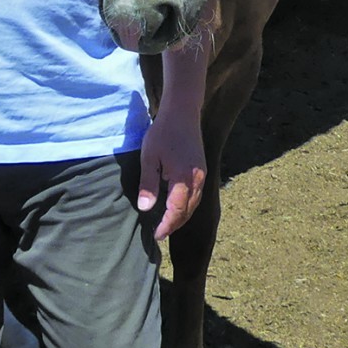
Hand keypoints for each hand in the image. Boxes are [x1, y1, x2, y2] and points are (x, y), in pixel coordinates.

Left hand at [137, 110, 205, 240]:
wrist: (183, 112)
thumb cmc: (163, 132)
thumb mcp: (150, 157)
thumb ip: (148, 184)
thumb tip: (145, 208)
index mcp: (183, 178)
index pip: (176, 210)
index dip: (167, 225)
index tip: (156, 235)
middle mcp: (197, 180)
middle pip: (187, 211)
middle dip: (174, 224)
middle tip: (160, 234)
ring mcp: (202, 175)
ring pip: (194, 204)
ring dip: (182, 217)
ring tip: (167, 224)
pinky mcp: (201, 170)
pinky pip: (196, 195)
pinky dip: (187, 206)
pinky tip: (176, 207)